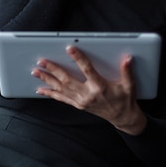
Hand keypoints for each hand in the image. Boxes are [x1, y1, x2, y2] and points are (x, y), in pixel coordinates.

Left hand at [32, 45, 147, 134]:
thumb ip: (127, 71)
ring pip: (61, 89)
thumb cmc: (125, 100)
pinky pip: (61, 99)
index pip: (86, 69)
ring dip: (47, 79)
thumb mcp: (129, 85)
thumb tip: (127, 59)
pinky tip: (41, 89)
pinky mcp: (78, 105)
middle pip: (67, 79)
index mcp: (100, 87)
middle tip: (42, 61)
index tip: (69, 49)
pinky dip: (50, 93)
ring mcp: (81, 101)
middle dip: (53, 69)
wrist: (122, 117)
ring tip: (36, 72)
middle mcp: (88, 94)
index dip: (78, 58)